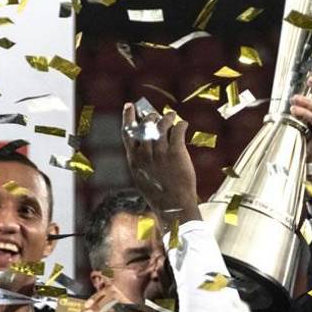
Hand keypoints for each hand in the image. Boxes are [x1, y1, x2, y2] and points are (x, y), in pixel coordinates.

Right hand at [121, 104, 199, 225]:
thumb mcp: (141, 177)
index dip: (128, 117)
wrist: (173, 206)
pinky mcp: (176, 153)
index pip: (128, 132)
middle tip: (157, 115)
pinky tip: (183, 124)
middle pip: (146, 125)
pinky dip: (181, 124)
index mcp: (134, 159)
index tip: (129, 105)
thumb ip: (140, 160)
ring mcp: (161, 152)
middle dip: (151, 116)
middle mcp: (146, 153)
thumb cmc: (158, 194)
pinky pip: (178, 130)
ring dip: (167, 117)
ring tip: (171, 115)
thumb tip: (143, 145)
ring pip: (162, 125)